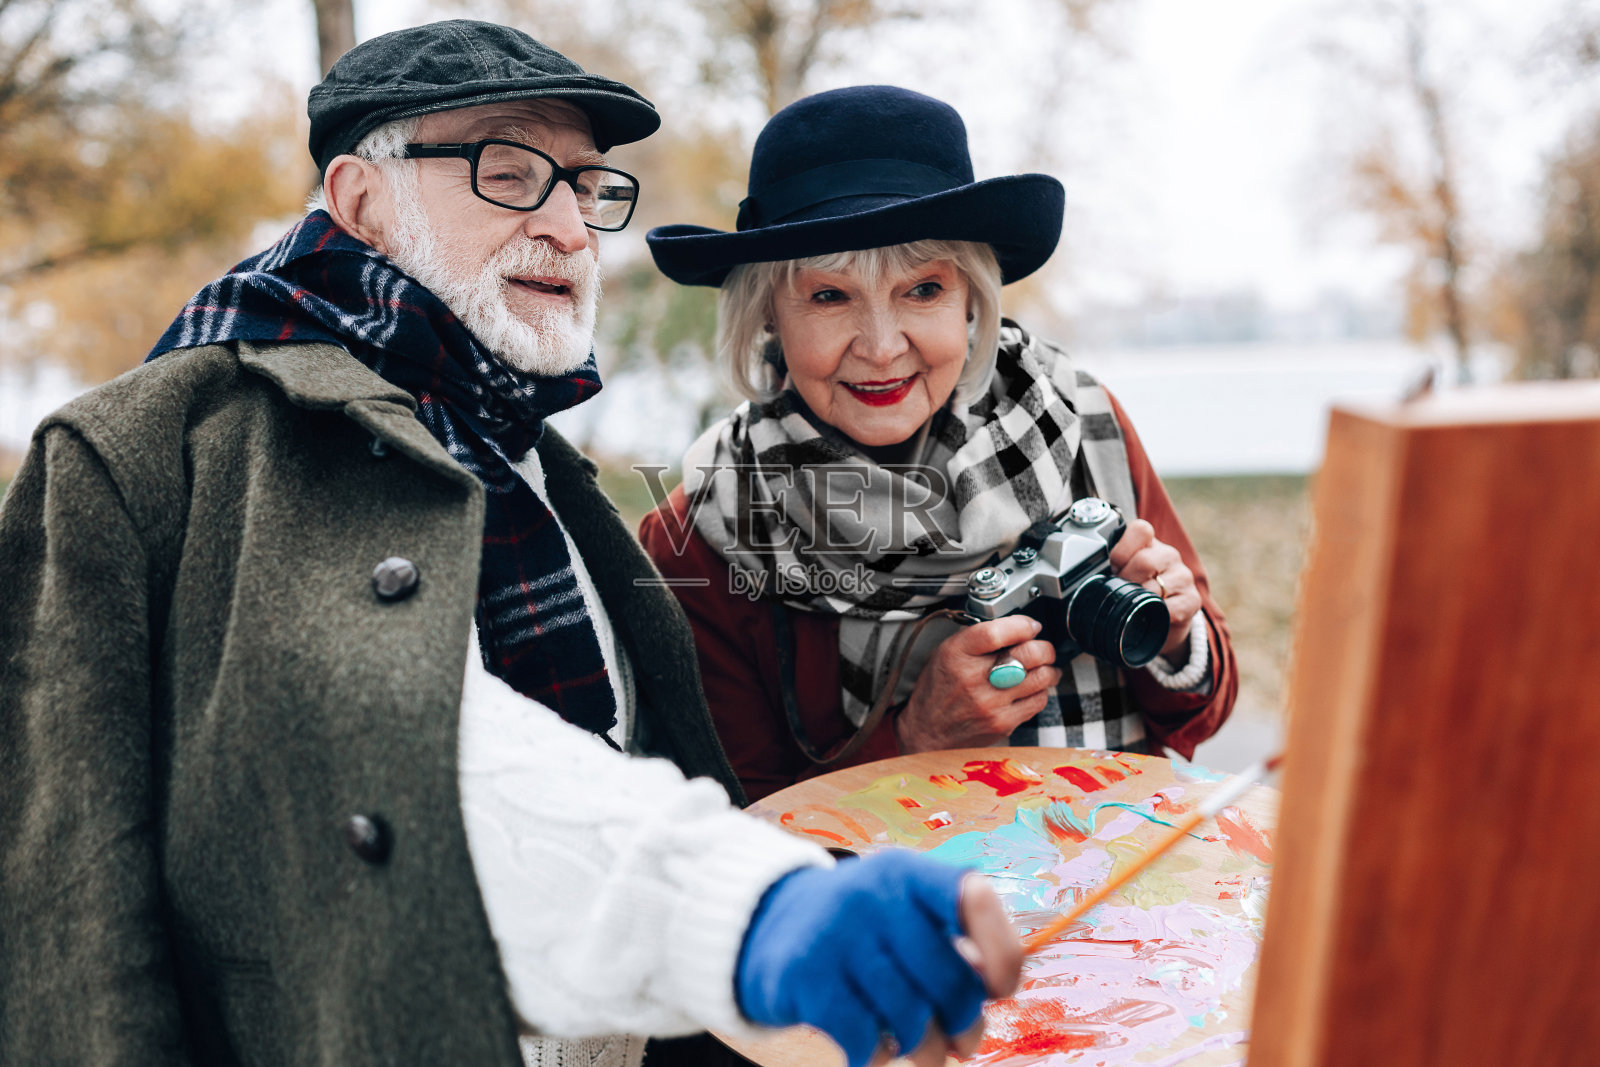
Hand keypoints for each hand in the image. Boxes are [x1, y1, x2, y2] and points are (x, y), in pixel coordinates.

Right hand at [735, 851, 1021, 1066]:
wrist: (765, 925)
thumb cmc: (861, 932)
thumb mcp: (903, 915)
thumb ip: (951, 945)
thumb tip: (991, 993)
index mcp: (908, 872)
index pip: (973, 898)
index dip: (1001, 951)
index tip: (1001, 988)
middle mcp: (873, 892)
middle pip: (950, 980)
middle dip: (965, 1024)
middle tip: (962, 1043)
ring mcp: (835, 931)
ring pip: (910, 1018)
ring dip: (921, 1048)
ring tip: (916, 1048)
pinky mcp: (803, 973)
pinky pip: (864, 1038)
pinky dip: (874, 1054)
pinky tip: (868, 1046)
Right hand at [893, 615, 1058, 752]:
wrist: (927, 732)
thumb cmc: (938, 689)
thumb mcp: (946, 652)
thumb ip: (978, 638)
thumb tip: (1017, 627)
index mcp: (956, 654)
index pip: (996, 632)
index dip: (1022, 625)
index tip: (1030, 626)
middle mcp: (973, 678)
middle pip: (1028, 654)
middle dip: (1044, 647)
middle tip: (1043, 648)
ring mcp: (990, 703)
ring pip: (1041, 677)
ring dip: (1048, 669)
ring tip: (1043, 667)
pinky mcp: (1002, 723)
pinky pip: (1038, 701)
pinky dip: (1041, 691)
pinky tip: (1032, 688)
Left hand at [1109, 519, 1199, 657]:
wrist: (1160, 621)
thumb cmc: (1134, 593)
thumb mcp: (1119, 574)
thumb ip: (1106, 566)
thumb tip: (1077, 571)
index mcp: (1147, 544)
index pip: (1140, 530)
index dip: (1122, 549)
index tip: (1112, 565)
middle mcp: (1168, 555)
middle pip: (1146, 560)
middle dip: (1126, 579)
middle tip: (1118, 590)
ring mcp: (1182, 576)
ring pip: (1158, 584)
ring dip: (1139, 599)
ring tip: (1132, 604)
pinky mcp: (1192, 599)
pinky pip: (1172, 607)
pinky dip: (1156, 614)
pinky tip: (1150, 614)